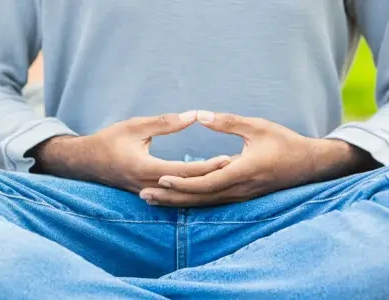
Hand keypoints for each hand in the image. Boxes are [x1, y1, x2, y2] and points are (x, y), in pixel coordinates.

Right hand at [29, 111, 229, 192]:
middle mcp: (148, 185)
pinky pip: (172, 196)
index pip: (184, 171)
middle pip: (187, 186)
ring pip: (181, 195)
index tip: (227, 159)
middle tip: (233, 169)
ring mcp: (146, 193)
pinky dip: (189, 191)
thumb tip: (194, 115)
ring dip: (202, 187)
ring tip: (223, 179)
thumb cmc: (109, 140)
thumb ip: (165, 123)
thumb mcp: (136, 126)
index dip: (207, 166)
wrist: (86, 161)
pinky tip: (202, 186)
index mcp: (145, 168)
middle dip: (211, 178)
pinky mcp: (146, 193)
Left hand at [140, 111, 379, 206]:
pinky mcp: (241, 196)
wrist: (308, 165)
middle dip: (171, 198)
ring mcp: (240, 196)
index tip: (159, 179)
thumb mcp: (258, 127)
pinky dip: (193, 201)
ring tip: (155, 201)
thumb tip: (199, 115)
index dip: (182, 182)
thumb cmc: (285, 143)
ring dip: (178, 202)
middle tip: (145, 196)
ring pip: (204, 203)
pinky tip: (179, 199)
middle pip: (200, 198)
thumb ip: (228, 122)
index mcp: (242, 171)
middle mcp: (239, 189)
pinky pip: (213, 202)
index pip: (206, 182)